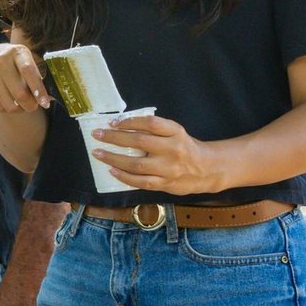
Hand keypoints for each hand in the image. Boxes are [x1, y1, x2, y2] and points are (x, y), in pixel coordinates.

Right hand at [0, 42, 51, 113]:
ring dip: (19, 109)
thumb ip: (38, 79)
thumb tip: (49, 100)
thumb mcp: (27, 62)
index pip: (28, 72)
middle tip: (34, 106)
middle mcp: (0, 60)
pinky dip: (7, 109)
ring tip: (21, 103)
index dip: (38, 90)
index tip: (45, 103)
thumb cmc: (15, 63)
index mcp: (17, 52)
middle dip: (31, 105)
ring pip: (9, 105)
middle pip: (19, 93)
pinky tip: (8, 100)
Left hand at [91, 113, 219, 194]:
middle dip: (115, 137)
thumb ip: (156, 130)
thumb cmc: (185, 147)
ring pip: (136, 164)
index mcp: (176, 132)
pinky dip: (124, 176)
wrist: (207, 169)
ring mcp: (168, 168)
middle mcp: (172, 149)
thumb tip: (122, 125)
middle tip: (97, 134)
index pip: (150, 123)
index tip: (113, 122)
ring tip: (99, 153)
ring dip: (114, 158)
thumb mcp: (176, 133)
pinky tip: (112, 170)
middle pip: (139, 141)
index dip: (130, 121)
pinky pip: (141, 181)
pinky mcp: (165, 184)